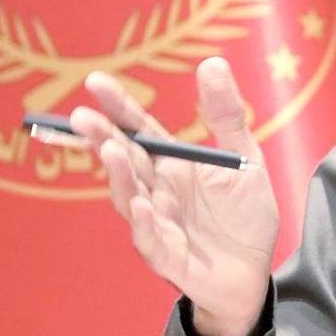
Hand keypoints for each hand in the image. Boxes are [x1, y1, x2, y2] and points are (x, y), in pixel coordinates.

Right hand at [70, 58, 276, 335]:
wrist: (254, 273)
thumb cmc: (244, 216)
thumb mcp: (244, 159)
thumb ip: (227, 116)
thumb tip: (212, 62)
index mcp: (172, 165)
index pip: (139, 130)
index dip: (118, 107)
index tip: (95, 81)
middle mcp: (156, 191)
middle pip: (125, 160)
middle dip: (102, 138)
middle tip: (81, 117)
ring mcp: (157, 224)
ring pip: (129, 198)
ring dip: (118, 176)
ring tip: (110, 151)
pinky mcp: (168, 257)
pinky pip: (151, 239)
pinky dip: (144, 223)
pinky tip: (139, 206)